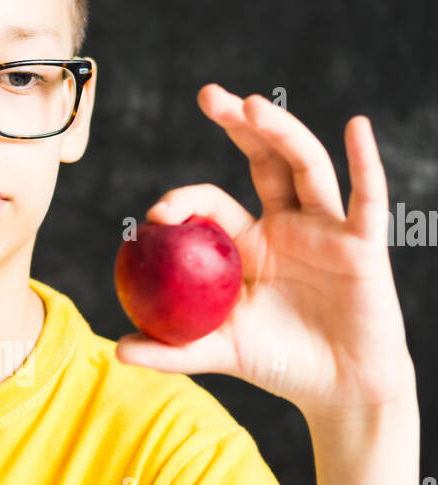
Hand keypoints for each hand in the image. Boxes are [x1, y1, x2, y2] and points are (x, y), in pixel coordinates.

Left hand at [115, 86, 415, 418]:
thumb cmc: (280, 364)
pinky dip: (365, 163)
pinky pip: (367, 199)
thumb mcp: (219, 353)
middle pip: (262, 160)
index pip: (212, 205)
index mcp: (248, 243)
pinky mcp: (362, 243)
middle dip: (237, 124)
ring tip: (252, 105)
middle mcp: (287, 224)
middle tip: (208, 96)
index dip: (185, 201)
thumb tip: (117, 350)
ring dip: (281, 132)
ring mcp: (325, 229)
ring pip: (305, 167)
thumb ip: (171, 351)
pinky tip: (356, 128)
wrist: (339, 388)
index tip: (157, 214)